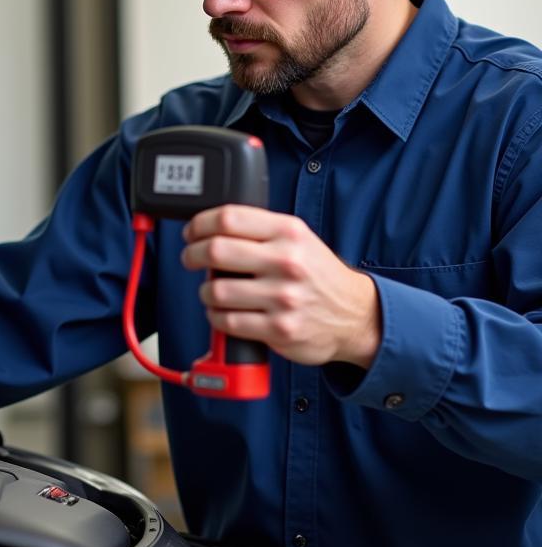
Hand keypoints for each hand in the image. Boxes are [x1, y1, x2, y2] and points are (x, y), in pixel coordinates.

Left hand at [181, 204, 380, 368]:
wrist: (356, 315)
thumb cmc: (317, 274)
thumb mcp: (297, 238)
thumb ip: (259, 229)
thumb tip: (209, 227)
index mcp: (288, 232)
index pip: (228, 218)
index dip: (199, 224)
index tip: (191, 233)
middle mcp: (286, 261)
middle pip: (216, 250)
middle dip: (192, 255)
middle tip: (191, 258)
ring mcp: (283, 297)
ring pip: (216, 290)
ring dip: (205, 291)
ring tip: (212, 291)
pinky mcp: (279, 328)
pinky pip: (227, 321)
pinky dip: (216, 317)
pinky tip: (223, 312)